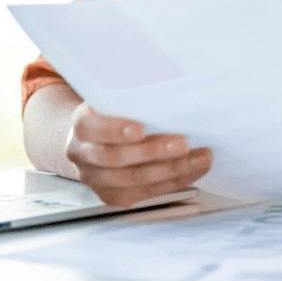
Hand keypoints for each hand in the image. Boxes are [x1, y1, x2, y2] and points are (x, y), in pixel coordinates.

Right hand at [64, 103, 211, 207]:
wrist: (94, 138)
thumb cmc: (113, 112)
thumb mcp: (114, 98)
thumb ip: (131, 96)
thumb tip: (170, 84)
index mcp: (82, 125)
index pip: (92, 128)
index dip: (115, 130)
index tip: (141, 128)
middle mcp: (83, 155)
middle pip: (116, 158)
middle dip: (153, 152)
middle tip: (183, 143)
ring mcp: (96, 179)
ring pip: (133, 180)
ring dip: (171, 170)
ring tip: (199, 158)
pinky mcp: (113, 196)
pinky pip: (145, 193)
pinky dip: (174, 182)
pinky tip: (193, 170)